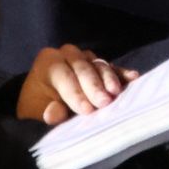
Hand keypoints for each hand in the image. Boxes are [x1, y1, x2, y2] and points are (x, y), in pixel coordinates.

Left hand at [17, 44, 137, 125]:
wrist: (44, 96)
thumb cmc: (39, 103)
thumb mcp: (35, 110)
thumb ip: (45, 112)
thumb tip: (54, 114)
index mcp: (48, 61)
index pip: (63, 75)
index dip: (75, 93)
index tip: (87, 110)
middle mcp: (67, 54)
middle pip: (83, 67)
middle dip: (94, 86)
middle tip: (105, 103)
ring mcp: (86, 57)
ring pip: (99, 65)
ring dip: (109, 79)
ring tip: (116, 93)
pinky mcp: (100, 64)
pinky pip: (112, 67)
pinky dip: (121, 73)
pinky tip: (133, 77)